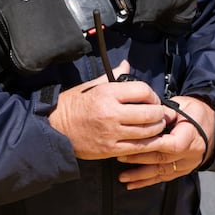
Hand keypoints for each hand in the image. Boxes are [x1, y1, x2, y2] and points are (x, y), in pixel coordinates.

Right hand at [47, 69, 168, 159]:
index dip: (153, 95)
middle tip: (159, 113)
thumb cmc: (72, 105)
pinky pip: (138, 147)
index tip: (152, 99)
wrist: (54, 128)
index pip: (143, 90)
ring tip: (156, 126)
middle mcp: (111, 113)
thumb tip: (126, 65)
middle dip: (159, 113)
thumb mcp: (91, 86)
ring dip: (156, 128)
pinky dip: (148, 143)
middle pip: (150, 113)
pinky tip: (148, 139)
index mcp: (107, 94)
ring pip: (148, 131)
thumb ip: (113, 76)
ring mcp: (112, 133)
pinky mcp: (110, 149)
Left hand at [117, 96, 214, 189]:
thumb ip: (166, 112)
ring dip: (140, 175)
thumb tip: (148, 113)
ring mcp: (186, 164)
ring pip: (161, 172)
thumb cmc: (194, 113)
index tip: (132, 144)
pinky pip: (163, 177)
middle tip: (120, 155)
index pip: (171, 144)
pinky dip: (147, 181)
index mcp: (191, 136)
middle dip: (139, 159)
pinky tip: (133, 185)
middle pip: (162, 159)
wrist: (211, 125)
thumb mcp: (183, 105)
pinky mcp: (182, 170)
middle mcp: (190, 153)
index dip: (152, 146)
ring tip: (123, 176)